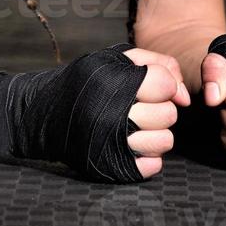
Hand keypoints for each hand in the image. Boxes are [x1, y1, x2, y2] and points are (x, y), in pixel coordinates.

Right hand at [0, 43, 191, 183]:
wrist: (41, 114)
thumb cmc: (83, 82)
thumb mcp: (112, 58)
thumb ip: (156, 63)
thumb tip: (183, 95)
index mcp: (111, 82)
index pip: (164, 84)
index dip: (163, 84)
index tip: (149, 86)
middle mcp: (110, 113)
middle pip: (168, 114)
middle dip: (160, 108)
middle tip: (141, 107)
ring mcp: (111, 143)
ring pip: (165, 141)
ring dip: (157, 133)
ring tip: (139, 126)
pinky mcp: (111, 167)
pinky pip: (152, 166)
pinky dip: (148, 156)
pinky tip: (133, 145)